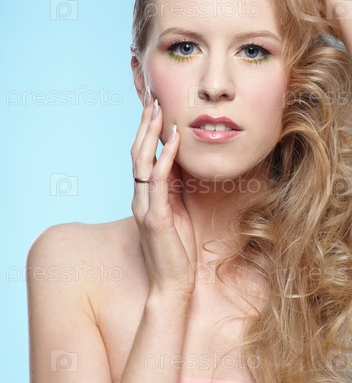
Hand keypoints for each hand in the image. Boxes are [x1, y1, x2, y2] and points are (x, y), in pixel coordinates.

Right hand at [130, 91, 196, 301]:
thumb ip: (175, 190)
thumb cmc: (177, 251)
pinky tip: (173, 139)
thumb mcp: (178, 213)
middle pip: (137, 153)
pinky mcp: (155, 218)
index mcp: (145, 197)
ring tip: (158, 109)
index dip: (146, 131)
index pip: (142, 157)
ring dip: (150, 134)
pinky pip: (158, 181)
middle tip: (152, 98)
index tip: (154, 107)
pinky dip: (165, 157)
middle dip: (145, 124)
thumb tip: (182, 165)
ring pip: (142, 162)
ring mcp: (144, 207)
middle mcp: (140, 198)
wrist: (173, 284)